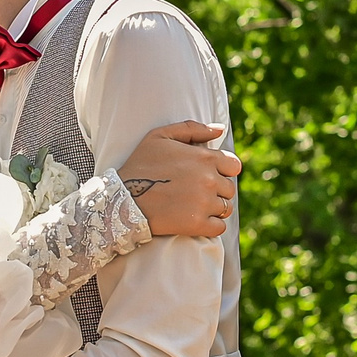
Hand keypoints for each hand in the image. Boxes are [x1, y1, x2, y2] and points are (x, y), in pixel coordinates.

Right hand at [117, 120, 242, 238]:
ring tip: (193, 206)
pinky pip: (219, 227)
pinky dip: (211, 225)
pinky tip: (194, 219)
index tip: (207, 175)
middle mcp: (209, 180)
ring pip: (226, 208)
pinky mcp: (198, 224)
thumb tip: (220, 129)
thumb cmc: (140, 165)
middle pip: (229, 189)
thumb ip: (193, 129)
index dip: (222, 170)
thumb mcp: (160, 136)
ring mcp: (205, 203)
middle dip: (216, 190)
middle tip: (194, 192)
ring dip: (214, 208)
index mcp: (205, 158)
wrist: (123, 199)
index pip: (234, 166)